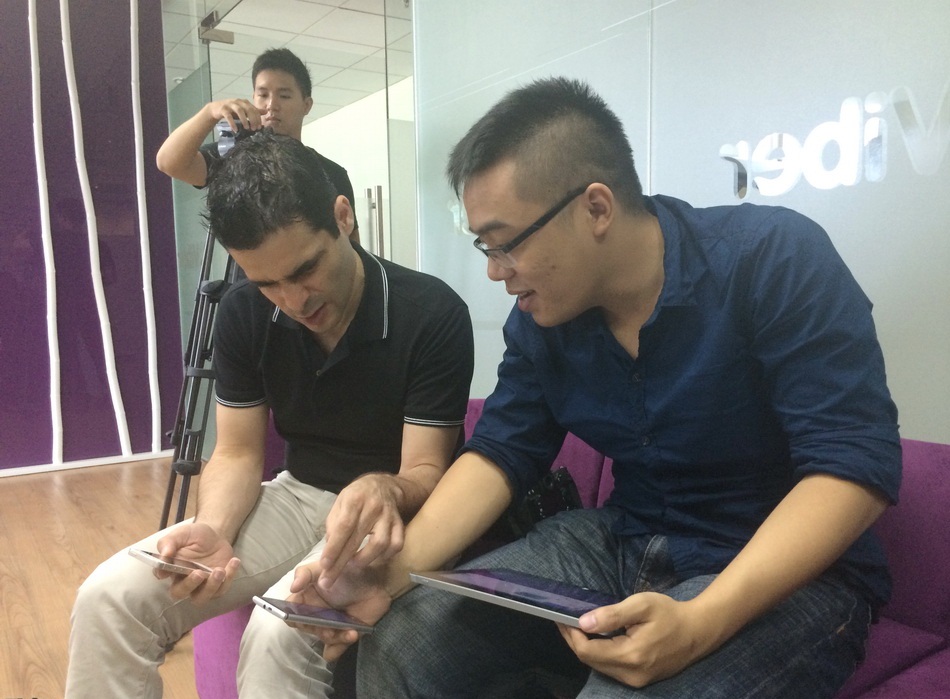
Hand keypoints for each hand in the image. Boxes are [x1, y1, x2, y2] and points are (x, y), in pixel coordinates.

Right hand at [155, 522, 241, 604]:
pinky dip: (229, 577)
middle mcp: (183, 580)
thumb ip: (169, 542)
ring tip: (219, 570)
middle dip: (189, 585)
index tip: (167, 570)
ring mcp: (200, 586)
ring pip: (201, 598)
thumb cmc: (194, 536)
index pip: (161, 574)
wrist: (215, 536)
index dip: (162, 573)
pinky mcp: (217, 585)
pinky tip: (234, 562)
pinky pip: (222, 588)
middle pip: (180, 593)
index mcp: (171, 568)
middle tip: (198, 573)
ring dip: (211, 586)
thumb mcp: (181, 533)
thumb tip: (164, 555)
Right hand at [207, 98, 262, 132]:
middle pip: (248, 109)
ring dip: (244, 120)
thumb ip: (254, 111)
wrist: (216, 109)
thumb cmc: (232, 110)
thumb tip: (266, 111)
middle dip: (252, 119)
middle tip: (254, 129)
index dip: (257, 118)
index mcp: (244, 102)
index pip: (254, 109)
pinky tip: (235, 130)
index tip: (259, 127)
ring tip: (246, 128)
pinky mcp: (223, 109)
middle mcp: (238, 102)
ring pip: (239, 111)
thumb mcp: (244, 111)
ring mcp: (230, 104)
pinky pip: (228, 116)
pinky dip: (232, 123)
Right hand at [288, 560, 392, 660]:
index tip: (302, 615)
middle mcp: (316, 613)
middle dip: (317, 628)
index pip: (291, 612)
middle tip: (328, 625)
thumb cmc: (349, 569)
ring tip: (349, 630)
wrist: (379, 578)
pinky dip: (340, 647)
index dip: (293, 616)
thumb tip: (293, 587)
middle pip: (307, 628)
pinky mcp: (344, 634)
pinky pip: (335, 650)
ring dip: (334, 637)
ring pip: (323, 638)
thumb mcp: (325, 566)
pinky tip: (352, 634)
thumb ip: (306, 573)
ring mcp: (330, 625)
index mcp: (306, 598)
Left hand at [319, 474, 404, 587]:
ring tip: (353, 565)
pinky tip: (374, 559)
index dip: (334, 548)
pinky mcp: (400, 523)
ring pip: (381, 543)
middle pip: (357, 539)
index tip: (324, 566)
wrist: (384, 485)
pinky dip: (386, 556)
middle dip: (341, 563)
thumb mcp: (340, 503)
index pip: (343, 526)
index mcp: (354, 499)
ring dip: (365, 559)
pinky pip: (397, 544)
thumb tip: (329, 549)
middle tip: (328, 581)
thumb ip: (333, 525)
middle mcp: (373, 506)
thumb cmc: (357, 497)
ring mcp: (389, 515)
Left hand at [559, 593, 715, 687]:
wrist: (698, 631)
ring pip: (599, 666)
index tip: (563, 617)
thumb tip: (584, 622)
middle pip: (590, 661)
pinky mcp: (640, 679)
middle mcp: (631, 674)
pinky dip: (600, 653)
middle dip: (575, 641)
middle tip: (566, 620)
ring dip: (586, 647)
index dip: (571, 635)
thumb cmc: (670, 613)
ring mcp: (636, 680)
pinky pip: (611, 668)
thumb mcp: (641, 606)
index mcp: (631, 656)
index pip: (587, 651)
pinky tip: (597, 637)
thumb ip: (612, 615)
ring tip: (579, 626)